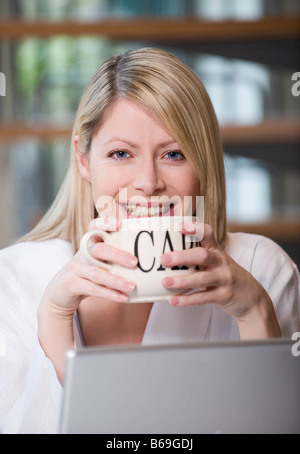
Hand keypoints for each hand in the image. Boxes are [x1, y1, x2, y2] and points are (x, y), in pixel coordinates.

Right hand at [39, 217, 137, 318]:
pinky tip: (123, 298)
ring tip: (132, 286)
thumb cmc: (86, 277)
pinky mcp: (71, 284)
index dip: (105, 223)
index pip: (94, 227)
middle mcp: (81, 254)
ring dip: (116, 280)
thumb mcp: (97, 264)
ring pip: (97, 273)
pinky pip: (92, 288)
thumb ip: (113, 260)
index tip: (120, 224)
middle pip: (99, 250)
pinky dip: (109, 294)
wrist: (59, 295)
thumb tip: (145, 262)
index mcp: (89, 245)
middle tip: (136, 262)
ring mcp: (75, 269)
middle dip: (118, 255)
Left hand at [160, 223, 280, 338]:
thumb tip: (166, 256)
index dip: (194, 228)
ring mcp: (224, 279)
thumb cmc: (226, 276)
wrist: (252, 297)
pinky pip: (203, 297)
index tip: (179, 227)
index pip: (207, 233)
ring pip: (202, 278)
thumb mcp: (217, 261)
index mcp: (217, 250)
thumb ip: (197, 256)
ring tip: (165, 282)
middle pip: (202, 255)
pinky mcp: (224, 296)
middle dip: (182, 257)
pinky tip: (173, 300)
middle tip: (163, 259)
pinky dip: (187, 299)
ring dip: (182, 281)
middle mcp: (221, 262)